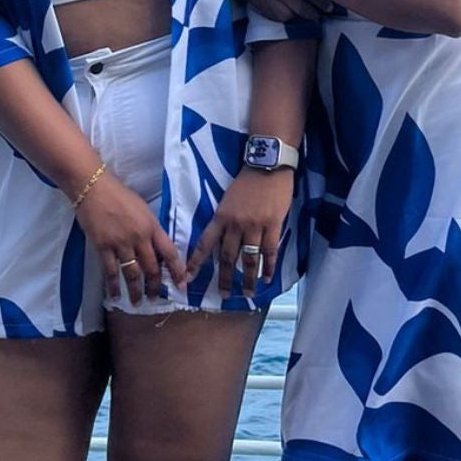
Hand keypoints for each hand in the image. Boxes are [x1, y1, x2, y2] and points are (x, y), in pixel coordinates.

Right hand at [75, 170, 186, 304]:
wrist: (93, 187)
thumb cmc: (119, 195)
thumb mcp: (143, 209)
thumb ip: (151, 229)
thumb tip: (156, 249)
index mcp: (152, 226)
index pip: (170, 253)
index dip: (177, 271)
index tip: (182, 285)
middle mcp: (139, 237)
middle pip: (152, 268)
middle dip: (155, 286)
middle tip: (155, 298)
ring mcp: (120, 243)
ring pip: (132, 273)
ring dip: (136, 290)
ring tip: (138, 302)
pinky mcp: (103, 247)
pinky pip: (110, 271)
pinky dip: (113, 286)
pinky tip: (115, 295)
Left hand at [186, 167, 294, 296]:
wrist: (266, 164)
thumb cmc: (246, 181)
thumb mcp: (228, 199)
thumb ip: (224, 219)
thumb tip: (221, 238)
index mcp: (221, 216)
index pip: (204, 244)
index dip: (196, 263)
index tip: (188, 278)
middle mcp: (235, 224)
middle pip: (227, 257)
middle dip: (224, 278)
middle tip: (223, 295)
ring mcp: (254, 225)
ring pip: (249, 258)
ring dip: (248, 278)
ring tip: (247, 293)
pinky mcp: (272, 224)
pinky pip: (270, 251)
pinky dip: (268, 267)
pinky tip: (267, 278)